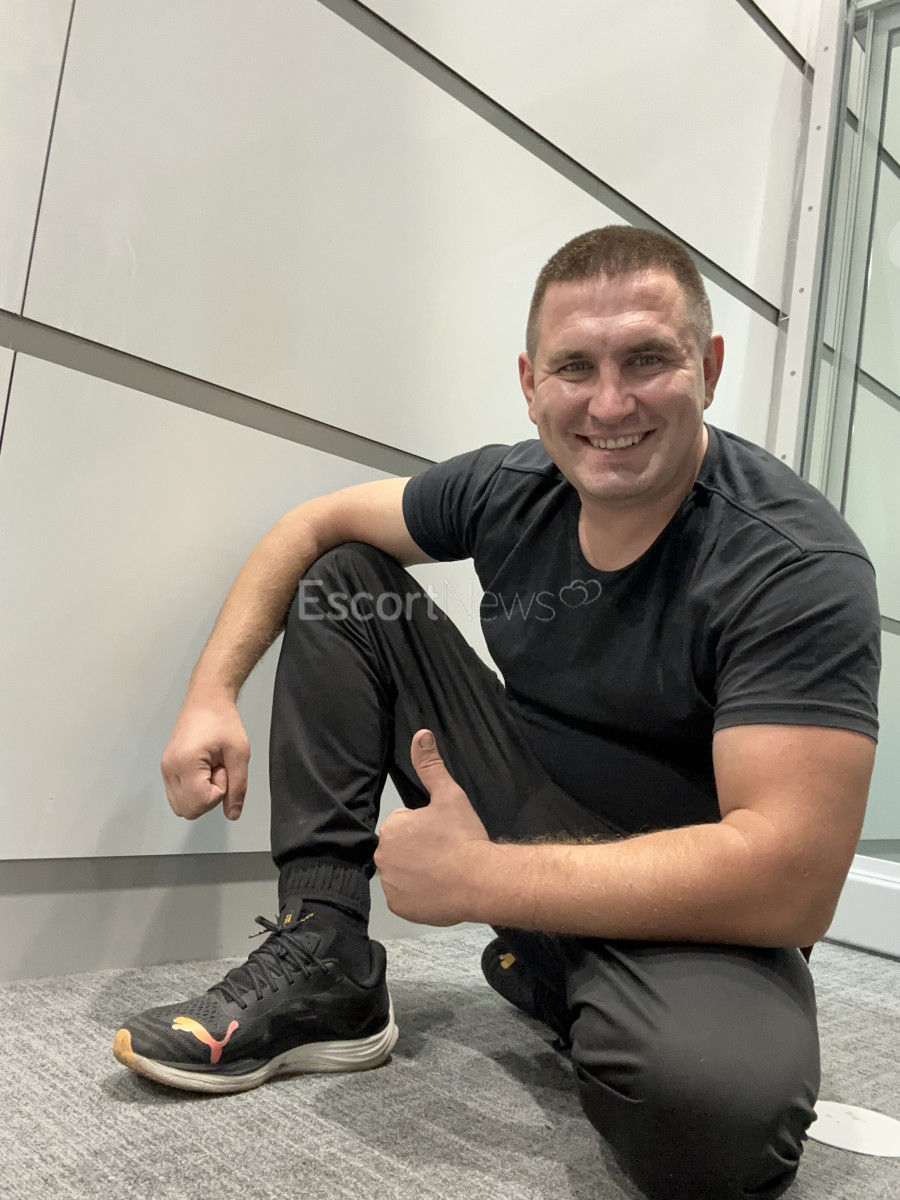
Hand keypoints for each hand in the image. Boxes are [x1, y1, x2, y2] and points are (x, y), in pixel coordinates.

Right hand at [161, 699, 249, 819]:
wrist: (206, 700)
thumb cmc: (223, 721)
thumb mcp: (240, 753)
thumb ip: (238, 787)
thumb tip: (233, 814)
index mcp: (184, 763)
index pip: (199, 803)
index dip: (219, 792)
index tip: (224, 769)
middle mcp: (168, 769)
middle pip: (188, 810)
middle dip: (209, 797)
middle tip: (218, 770)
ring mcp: (165, 769)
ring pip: (181, 806)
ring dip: (200, 795)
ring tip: (211, 769)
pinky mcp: (166, 768)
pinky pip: (178, 795)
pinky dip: (193, 791)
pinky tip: (204, 770)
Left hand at [374, 729, 492, 924]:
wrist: (479, 880)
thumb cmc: (463, 837)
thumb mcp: (449, 795)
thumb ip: (430, 766)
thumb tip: (420, 735)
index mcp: (392, 828)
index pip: (404, 824)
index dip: (424, 828)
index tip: (442, 835)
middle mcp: (383, 857)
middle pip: (400, 849)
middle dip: (417, 850)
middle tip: (444, 853)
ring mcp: (390, 885)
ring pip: (402, 874)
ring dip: (417, 873)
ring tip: (443, 872)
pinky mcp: (400, 908)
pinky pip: (405, 898)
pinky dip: (418, 896)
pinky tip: (437, 890)